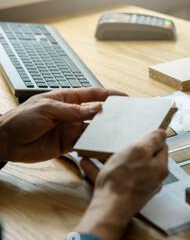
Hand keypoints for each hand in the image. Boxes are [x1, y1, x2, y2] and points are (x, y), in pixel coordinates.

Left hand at [0, 87, 126, 162]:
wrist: (5, 141)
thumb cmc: (20, 119)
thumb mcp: (47, 109)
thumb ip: (73, 111)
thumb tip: (96, 108)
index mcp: (67, 99)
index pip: (93, 95)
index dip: (110, 95)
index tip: (125, 98)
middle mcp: (72, 114)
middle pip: (98, 112)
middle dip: (112, 114)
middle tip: (127, 116)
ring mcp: (71, 129)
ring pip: (94, 129)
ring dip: (105, 130)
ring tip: (118, 132)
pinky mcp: (69, 144)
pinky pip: (86, 143)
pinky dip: (94, 144)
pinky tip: (102, 144)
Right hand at [76, 130, 168, 239]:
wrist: (109, 209)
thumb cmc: (124, 180)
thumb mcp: (139, 151)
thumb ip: (153, 141)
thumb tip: (162, 133)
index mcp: (159, 167)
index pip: (161, 147)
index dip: (151, 139)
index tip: (141, 133)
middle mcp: (152, 179)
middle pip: (145, 158)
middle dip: (132, 149)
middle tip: (121, 142)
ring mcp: (138, 188)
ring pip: (127, 168)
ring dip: (113, 158)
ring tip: (99, 151)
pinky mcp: (123, 194)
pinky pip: (113, 178)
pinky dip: (101, 170)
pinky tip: (87, 163)